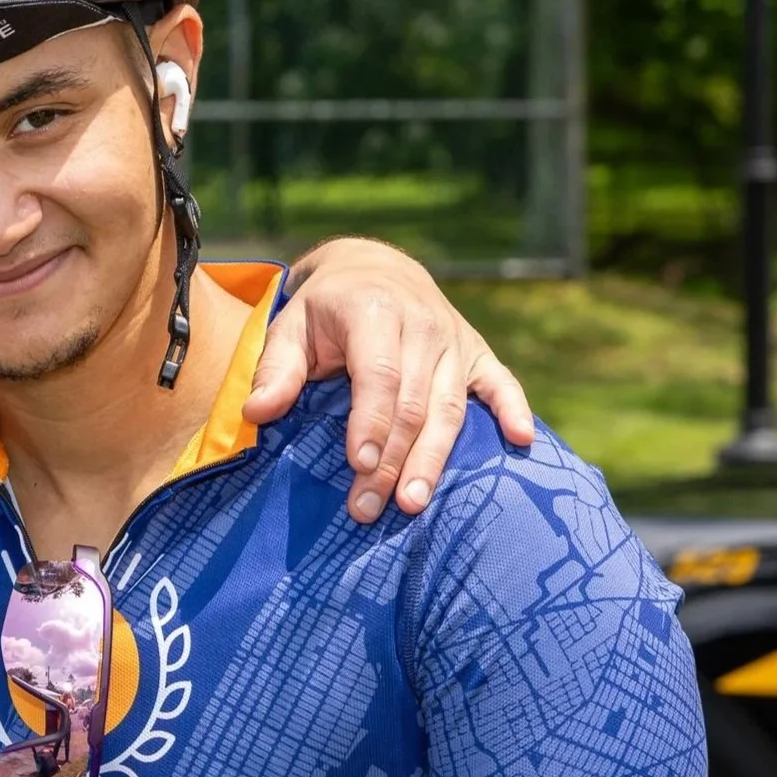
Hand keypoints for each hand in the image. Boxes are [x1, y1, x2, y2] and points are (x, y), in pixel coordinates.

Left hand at [241, 239, 535, 522]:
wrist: (375, 268)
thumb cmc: (326, 309)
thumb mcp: (291, 327)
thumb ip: (276, 369)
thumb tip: (255, 412)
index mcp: (374, 313)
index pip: (378, 375)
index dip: (371, 422)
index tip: (360, 465)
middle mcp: (422, 324)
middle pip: (414, 403)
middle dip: (393, 460)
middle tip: (371, 508)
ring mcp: (455, 339)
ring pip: (451, 407)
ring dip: (435, 458)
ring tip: (415, 503)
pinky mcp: (477, 352)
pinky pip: (501, 383)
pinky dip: (513, 409)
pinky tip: (521, 440)